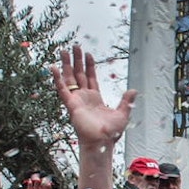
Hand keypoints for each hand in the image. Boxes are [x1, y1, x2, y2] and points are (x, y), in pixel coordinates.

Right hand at [52, 44, 137, 188]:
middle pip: (79, 74)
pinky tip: (54, 68)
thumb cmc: (111, 132)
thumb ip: (126, 101)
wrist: (102, 142)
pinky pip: (62, 90)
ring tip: (64, 51)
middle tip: (74, 46)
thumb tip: (134, 90)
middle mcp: (84, 97)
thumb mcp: (123, 113)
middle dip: (77, 60)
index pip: (90, 77)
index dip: (89, 65)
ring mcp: (76, 100)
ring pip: (70, 78)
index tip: (88, 54)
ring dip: (66, 65)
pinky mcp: (71, 105)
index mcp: (95, 97)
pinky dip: (57, 79)